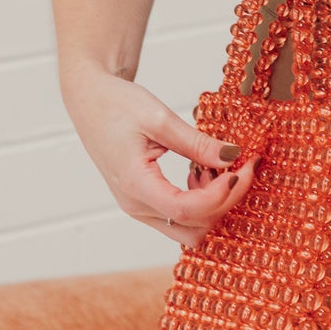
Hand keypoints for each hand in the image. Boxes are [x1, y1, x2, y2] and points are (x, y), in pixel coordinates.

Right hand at [62, 69, 257, 249]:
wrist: (89, 100)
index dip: (222, 194)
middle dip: (224, 203)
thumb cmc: (116, 104)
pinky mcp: (143, 200)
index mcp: (136, 185)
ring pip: (187, 227)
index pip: (188, 210)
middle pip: (193, 229)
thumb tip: (233, 156)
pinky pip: (178, 216)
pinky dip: (200, 201)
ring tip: (218, 167)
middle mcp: (136, 205)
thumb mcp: (160, 118)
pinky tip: (202, 171)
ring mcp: (138, 206)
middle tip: (242, 167)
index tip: (241, 167)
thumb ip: (198, 143)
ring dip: (212, 204)